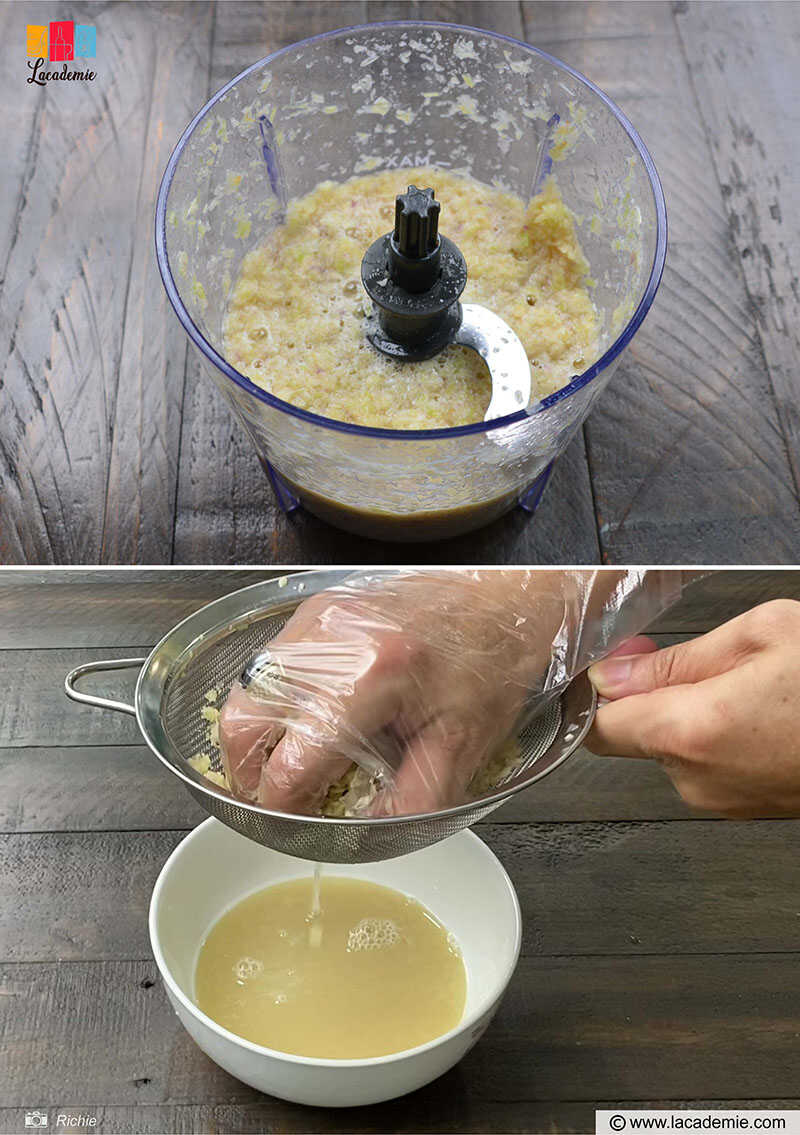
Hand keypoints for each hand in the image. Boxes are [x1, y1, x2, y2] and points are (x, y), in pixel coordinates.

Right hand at [219, 572, 560, 815]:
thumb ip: (414, 800)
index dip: (282, 805)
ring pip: (251, 685)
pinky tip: (308, 715)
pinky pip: (273, 658)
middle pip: (245, 718)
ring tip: (286, 759)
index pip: (292, 761)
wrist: (504, 594)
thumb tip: (368, 836)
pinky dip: (276, 695)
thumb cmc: (491, 659)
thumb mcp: (463, 743)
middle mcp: (330, 642)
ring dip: (257, 730)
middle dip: (246, 769)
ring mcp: (318, 618)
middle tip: (270, 796)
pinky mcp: (319, 606)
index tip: (291, 823)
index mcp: (369, 679)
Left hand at [585, 600, 799, 816]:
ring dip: (693, 713)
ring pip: (673, 747)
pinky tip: (759, 710)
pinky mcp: (747, 808)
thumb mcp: (762, 635)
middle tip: (702, 659)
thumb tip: (615, 674)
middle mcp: (699, 779)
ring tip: (747, 686)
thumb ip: (678, 658)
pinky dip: (719, 736)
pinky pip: (706, 764)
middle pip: (636, 734)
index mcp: (691, 731)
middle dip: (654, 693)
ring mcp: (725, 800)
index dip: (595, 691)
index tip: (614, 663)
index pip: (595, 726)